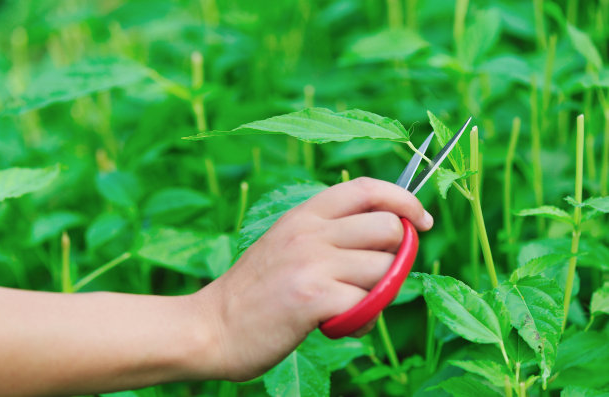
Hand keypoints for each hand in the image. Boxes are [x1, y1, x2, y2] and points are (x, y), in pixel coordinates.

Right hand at [191, 177, 433, 380]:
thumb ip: (328, 234)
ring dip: (380, 294)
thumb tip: (387, 233)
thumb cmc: (254, 291)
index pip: (367, 188)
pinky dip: (364, 319)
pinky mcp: (313, 298)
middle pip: (388, 228)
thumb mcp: (286, 244)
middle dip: (397, 255)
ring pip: (384, 270)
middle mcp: (310, 232)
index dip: (404, 200)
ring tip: (353, 308)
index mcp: (305, 214)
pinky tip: (340, 325)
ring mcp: (312, 263)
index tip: (421, 220)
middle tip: (378, 277)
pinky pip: (368, 304)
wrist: (210, 327)